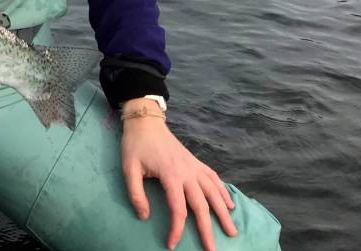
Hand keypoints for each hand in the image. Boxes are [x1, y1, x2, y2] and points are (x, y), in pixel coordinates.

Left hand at [121, 100, 237, 250]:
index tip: (172, 245)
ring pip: (214, 192)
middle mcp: (188, 172)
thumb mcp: (129, 169)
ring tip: (232, 231)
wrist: (146, 122)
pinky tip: (229, 204)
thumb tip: (144, 217)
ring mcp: (194, 166)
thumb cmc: (136, 146)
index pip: (178, 209)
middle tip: (213, 249)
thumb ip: (136, 194)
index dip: (177, 229)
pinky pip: (214, 178)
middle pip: (201, 205)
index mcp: (171, 175)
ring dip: (223, 213)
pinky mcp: (196, 162)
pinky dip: (223, 192)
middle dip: (207, 229)